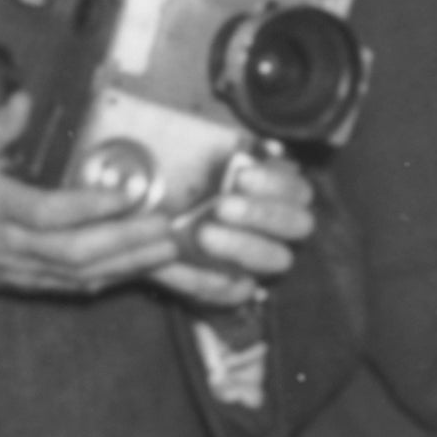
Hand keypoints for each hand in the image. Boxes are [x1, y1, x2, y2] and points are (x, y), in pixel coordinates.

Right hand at [0, 96, 184, 296]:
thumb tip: (24, 100)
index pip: (47, 212)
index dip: (90, 206)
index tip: (128, 193)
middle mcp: (12, 243)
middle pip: (76, 251)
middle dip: (125, 242)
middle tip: (165, 225)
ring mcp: (23, 267)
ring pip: (82, 274)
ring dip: (128, 264)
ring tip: (167, 248)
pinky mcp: (29, 281)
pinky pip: (75, 285)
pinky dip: (111, 278)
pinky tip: (140, 268)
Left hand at [148, 147, 314, 310]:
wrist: (137, 223)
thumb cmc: (175, 181)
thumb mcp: (193, 154)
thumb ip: (223, 145)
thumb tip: (259, 144)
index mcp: (277, 192)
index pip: (298, 190)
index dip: (275, 183)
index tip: (241, 174)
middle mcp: (279, 228)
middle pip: (299, 224)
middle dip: (263, 215)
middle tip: (222, 207)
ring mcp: (262, 262)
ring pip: (278, 260)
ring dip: (243, 247)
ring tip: (203, 236)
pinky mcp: (236, 289)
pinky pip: (232, 292)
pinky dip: (203, 280)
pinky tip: (171, 264)